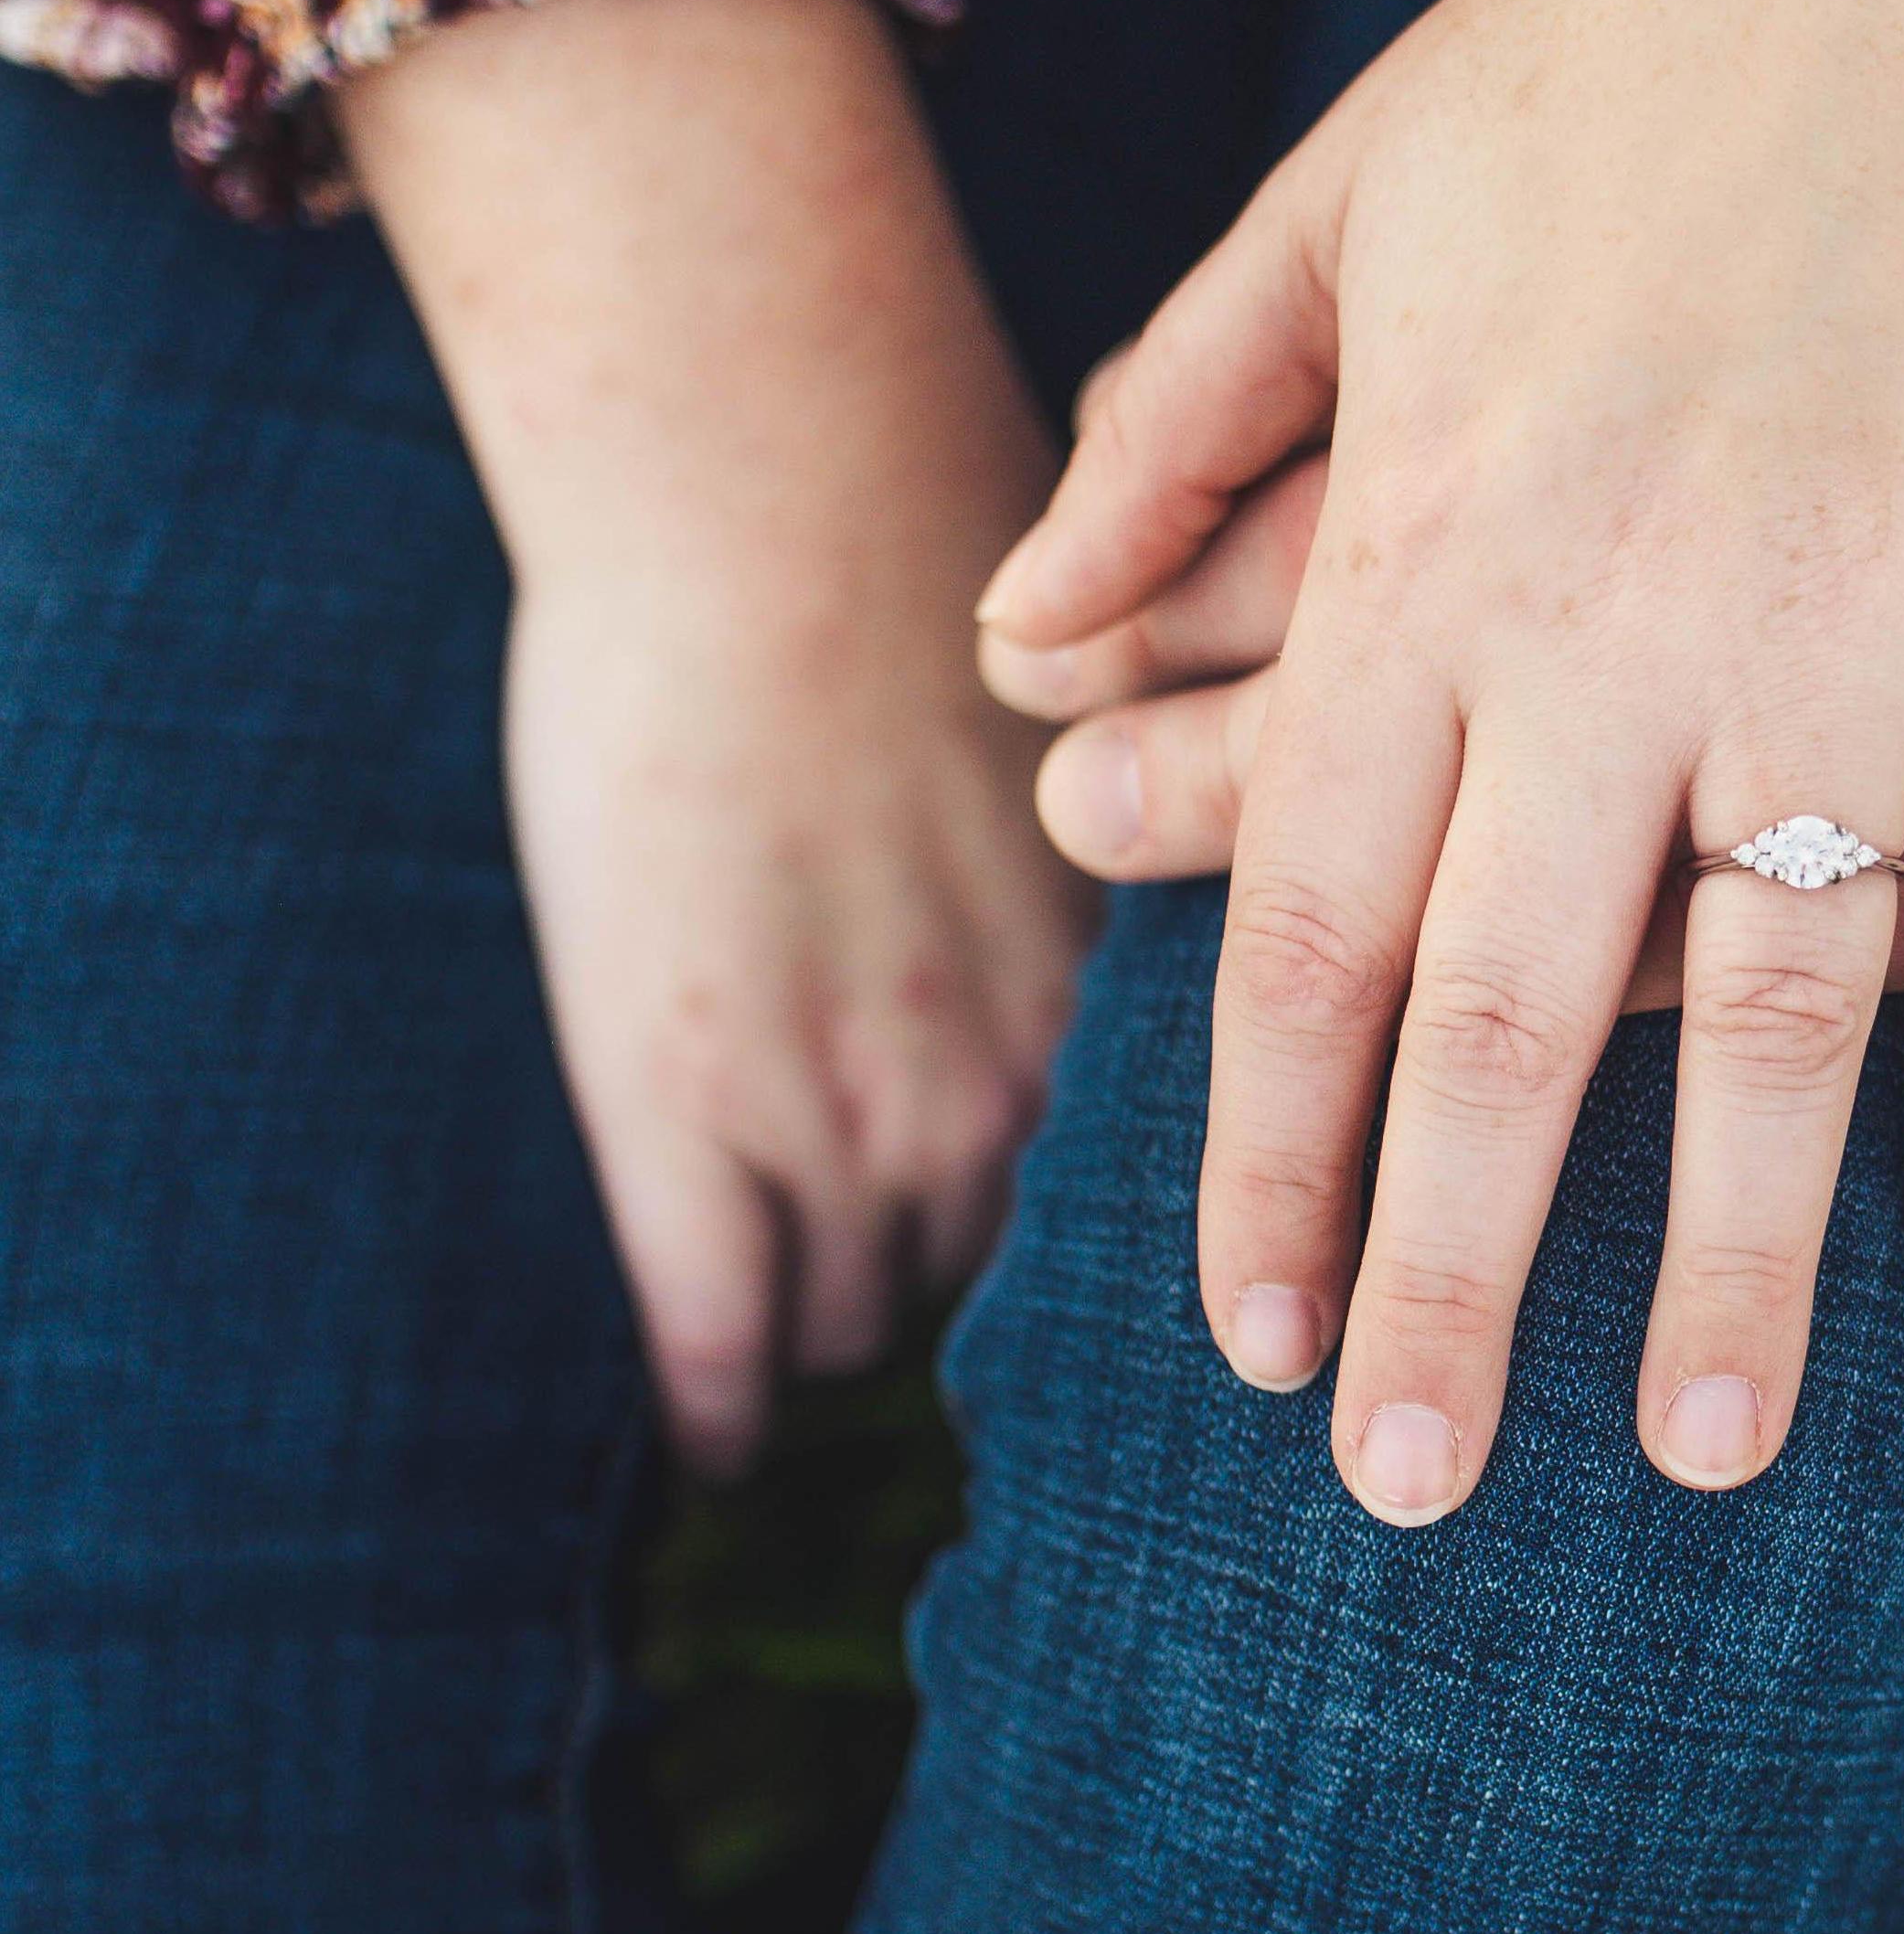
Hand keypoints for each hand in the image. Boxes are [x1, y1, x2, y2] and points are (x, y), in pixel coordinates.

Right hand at [340, 0, 1095, 1469]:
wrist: (770, 489)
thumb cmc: (953, 558)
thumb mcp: (1132, 716)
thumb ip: (1160, 841)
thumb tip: (1183, 884)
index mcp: (1133, 993)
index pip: (1169, 1194)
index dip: (1153, 1237)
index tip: (1155, 1289)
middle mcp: (1025, 1071)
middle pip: (1026, 1258)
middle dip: (1001, 1274)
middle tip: (961, 1286)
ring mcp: (855, 1104)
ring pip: (875, 1306)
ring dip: (856, 1317)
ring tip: (826, 1332)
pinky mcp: (689, 1113)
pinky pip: (719, 1330)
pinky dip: (725, 1400)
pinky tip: (723, 1444)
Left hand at [976, 0, 1903, 1526]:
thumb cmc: (1666, 31)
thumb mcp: (1364, 184)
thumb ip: (1174, 422)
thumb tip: (1011, 636)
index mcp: (1443, 518)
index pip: (1310, 910)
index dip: (1276, 1145)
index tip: (1257, 1335)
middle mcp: (1631, 603)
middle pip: (1508, 1012)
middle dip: (1450, 1280)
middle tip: (1412, 1491)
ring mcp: (1873, 607)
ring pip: (1784, 1005)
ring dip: (1746, 1256)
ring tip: (1715, 1453)